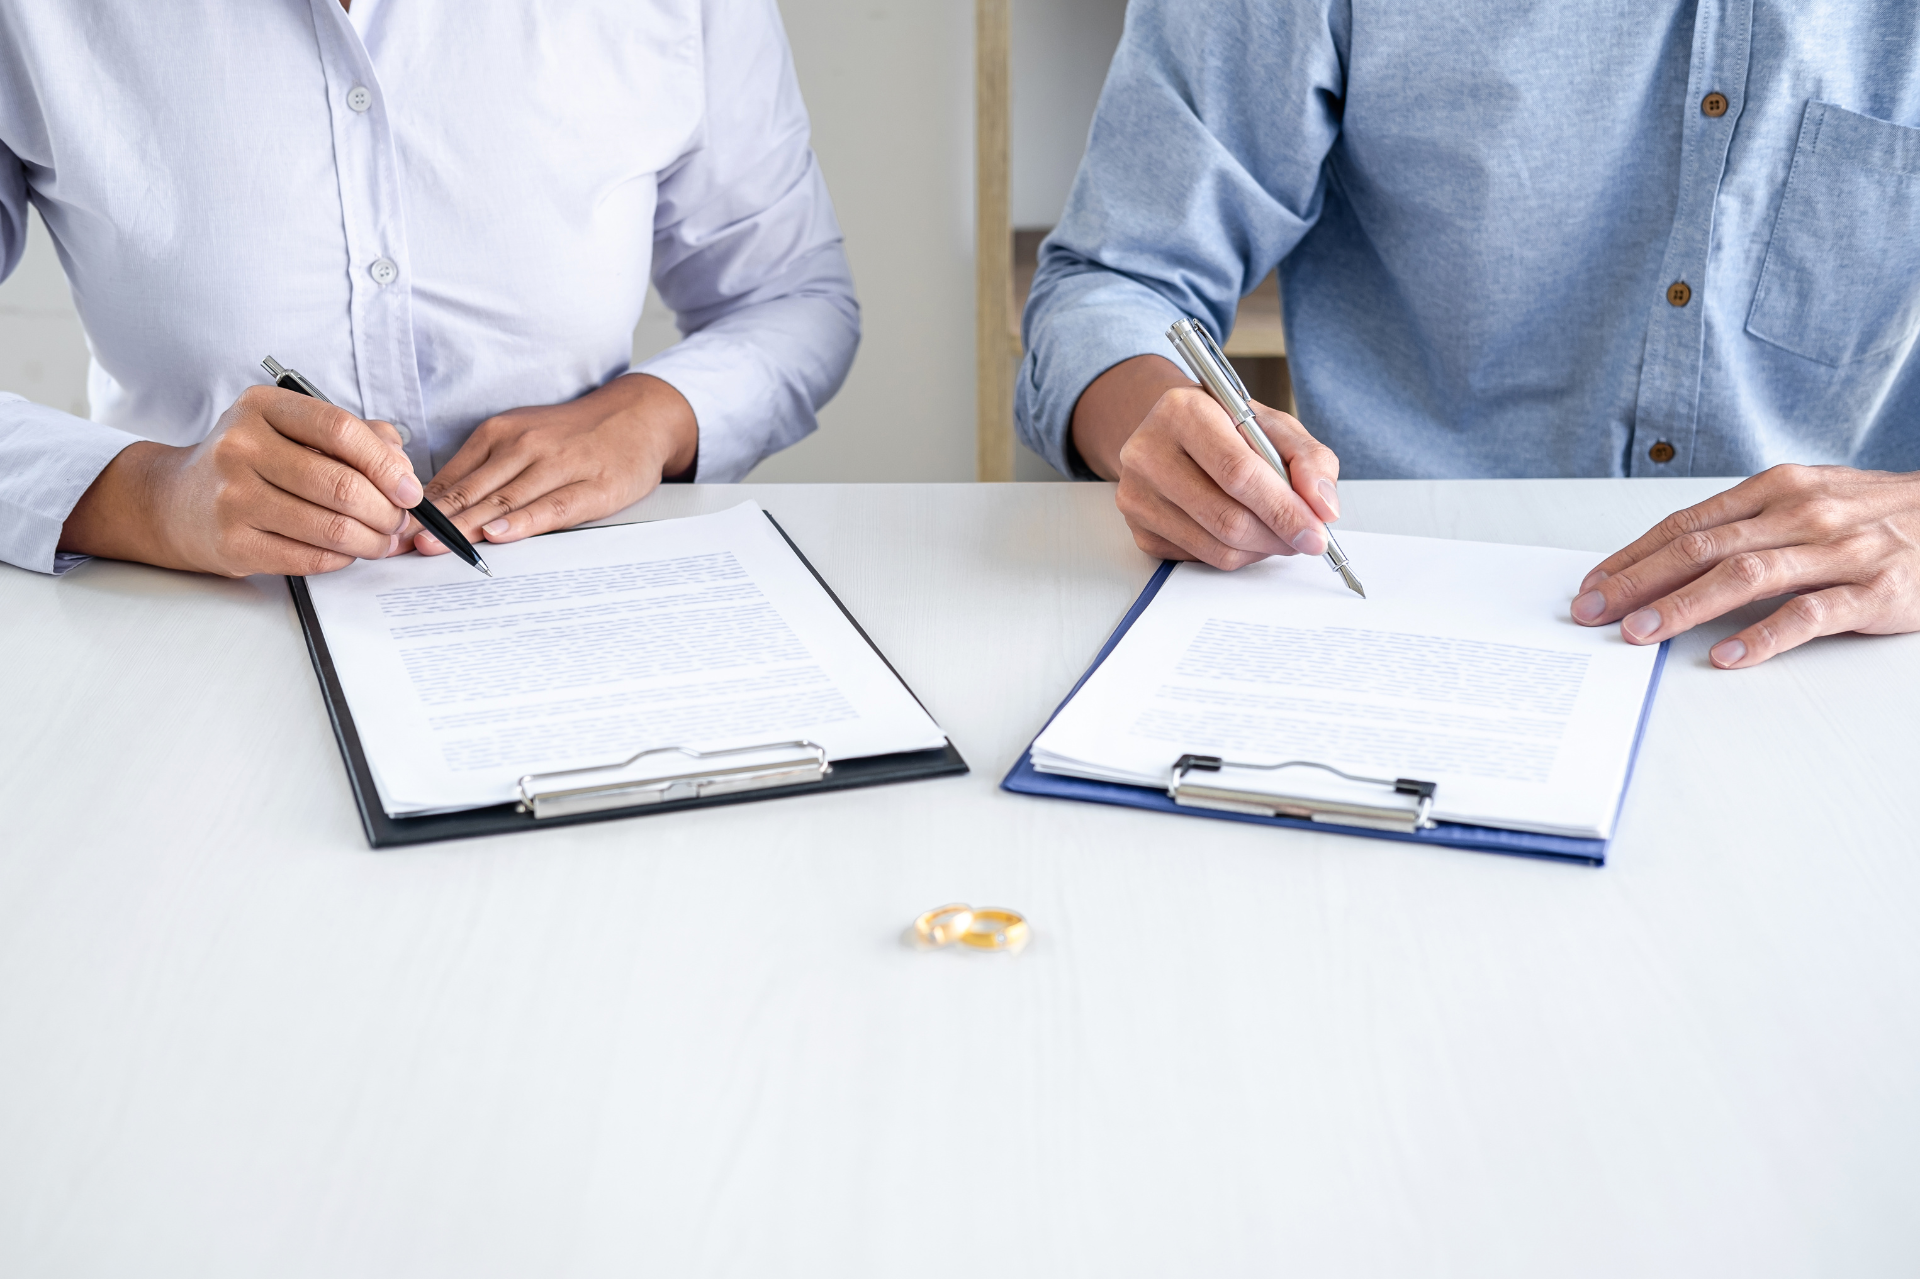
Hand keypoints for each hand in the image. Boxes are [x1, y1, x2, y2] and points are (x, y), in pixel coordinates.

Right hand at [58, 385, 419, 576]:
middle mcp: (241, 447)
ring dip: (373, 541)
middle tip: (399, 522)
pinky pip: (309, 558)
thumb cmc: (249, 463)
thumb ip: (354, 436)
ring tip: (383, 541)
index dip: (386, 464)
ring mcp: (232, 496)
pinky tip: (348, 553)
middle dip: (386, 511)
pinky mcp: (232, 542)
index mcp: (261, 407)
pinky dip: (342, 559)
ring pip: (331, 527)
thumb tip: (402, 468)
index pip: (341, 430)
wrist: (176, 502)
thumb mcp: (291, 429)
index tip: (409, 489)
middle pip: (342, 485)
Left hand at [409, 373, 696, 554]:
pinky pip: (551, 507)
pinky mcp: (591, 487)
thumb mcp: (523, 435)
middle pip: (472, 490)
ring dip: (467, 525)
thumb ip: (484, 465)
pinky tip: (499, 534)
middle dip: (435, 521)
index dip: (422, 507)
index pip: (452, 477)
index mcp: (501, 433)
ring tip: (437, 546)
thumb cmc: (575, 434)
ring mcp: (558, 466)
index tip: (394, 530)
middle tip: (404, 544)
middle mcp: (525, 445)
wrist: (637, 416)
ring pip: (504, 500)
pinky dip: (522, 522)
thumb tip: (437, 501)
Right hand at [1070, 354, 1340, 568]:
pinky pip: (1200, 558)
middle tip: (1305, 538)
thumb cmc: (1223, 426)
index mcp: (1181, 411)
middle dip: (1277, 535)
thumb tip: (1323, 508)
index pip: (1238, 472)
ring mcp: (1137, 495)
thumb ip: (1309, 459)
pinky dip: (1235, 554)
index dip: (1283, 509)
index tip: (1316, 531)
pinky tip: (1245, 533)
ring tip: (1278, 533)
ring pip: (1215, 546)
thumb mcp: (1273, 425)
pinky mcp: (1138, 530)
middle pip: (1226, 517)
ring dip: (1260, 549)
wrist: (1172, 433)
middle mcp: (1147, 453)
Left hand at [1570, 464, 1919, 666]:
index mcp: (1777, 489)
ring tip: (1641, 634)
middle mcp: (1802, 513)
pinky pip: (1809, 614)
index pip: (1686, 524)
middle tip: (1594, 612)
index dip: (1633, 556)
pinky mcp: (1876, 590)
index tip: (1592, 585)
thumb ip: (1745, 525)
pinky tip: (1726, 655)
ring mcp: (1840, 552)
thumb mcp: (1807, 502)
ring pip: (1746, 575)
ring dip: (1684, 606)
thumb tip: (1669, 560)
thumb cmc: (1875, 515)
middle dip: (1638, 581)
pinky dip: (1763, 636)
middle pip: (1702, 547)